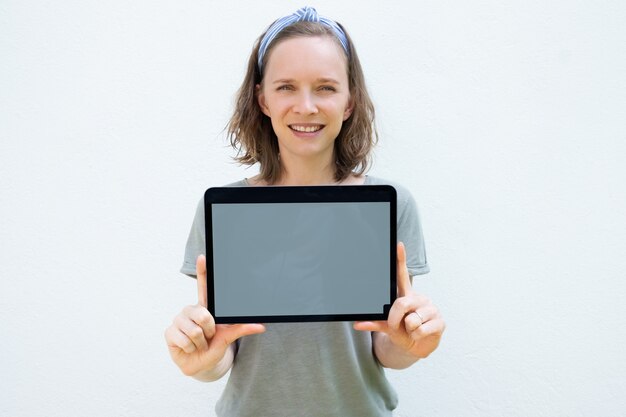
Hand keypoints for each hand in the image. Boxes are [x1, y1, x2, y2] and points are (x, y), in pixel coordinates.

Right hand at [164, 255, 265, 377]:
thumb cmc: (213, 346)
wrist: (201, 364)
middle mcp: (190, 310)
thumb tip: (261, 326)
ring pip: (194, 331)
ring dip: (200, 342)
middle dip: (209, 331)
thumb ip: (242, 328)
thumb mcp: (228, 336)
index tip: (203, 257)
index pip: (203, 286)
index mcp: (205, 307)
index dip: (202, 271)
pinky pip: (184, 339)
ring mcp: (179, 320)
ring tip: (198, 343)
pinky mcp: (169, 332)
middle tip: (208, 336)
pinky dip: (191, 348)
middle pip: (203, 315)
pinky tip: (189, 347)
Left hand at [354, 242, 444, 359]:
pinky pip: (421, 329)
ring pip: (412, 320)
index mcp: (407, 295)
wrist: (416, 347)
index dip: (401, 260)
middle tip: (396, 325)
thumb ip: (374, 323)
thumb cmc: (402, 331)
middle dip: (394, 319)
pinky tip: (421, 334)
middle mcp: (420, 298)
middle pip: (402, 303)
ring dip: (409, 330)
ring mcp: (431, 308)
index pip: (403, 275)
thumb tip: (356, 324)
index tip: (398, 245)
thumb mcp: (387, 326)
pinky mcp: (440, 321)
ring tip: (413, 330)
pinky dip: (417, 336)